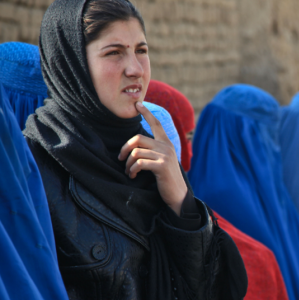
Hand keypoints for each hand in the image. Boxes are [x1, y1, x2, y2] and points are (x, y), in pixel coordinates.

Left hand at [118, 101, 187, 215]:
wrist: (178, 195)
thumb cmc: (166, 178)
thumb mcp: (162, 161)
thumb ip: (153, 151)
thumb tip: (135, 147)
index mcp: (166, 143)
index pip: (156, 123)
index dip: (146, 113)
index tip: (138, 104)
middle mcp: (166, 146)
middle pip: (138, 138)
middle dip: (125, 148)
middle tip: (121, 159)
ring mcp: (165, 155)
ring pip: (136, 152)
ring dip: (128, 164)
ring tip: (129, 172)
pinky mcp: (161, 166)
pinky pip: (139, 163)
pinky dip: (132, 170)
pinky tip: (133, 176)